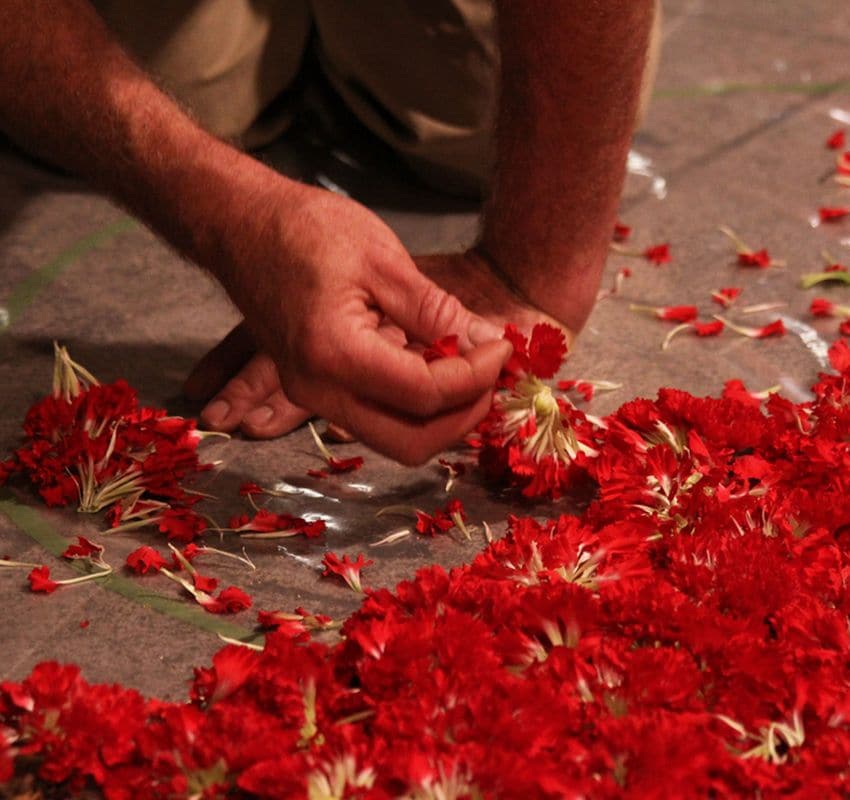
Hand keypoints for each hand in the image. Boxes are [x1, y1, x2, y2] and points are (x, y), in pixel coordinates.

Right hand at [189, 184, 512, 464]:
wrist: (240, 226)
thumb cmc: (305, 229)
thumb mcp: (384, 261)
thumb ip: (439, 312)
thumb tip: (490, 345)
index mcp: (333, 353)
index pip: (424, 394)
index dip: (475, 376)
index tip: (501, 348)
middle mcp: (317, 390)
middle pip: (410, 443)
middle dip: (463, 415)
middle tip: (490, 375)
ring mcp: (311, 397)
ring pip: (394, 440)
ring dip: (441, 418)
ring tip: (470, 374)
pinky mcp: (315, 392)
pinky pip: (375, 420)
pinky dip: (414, 409)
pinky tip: (436, 372)